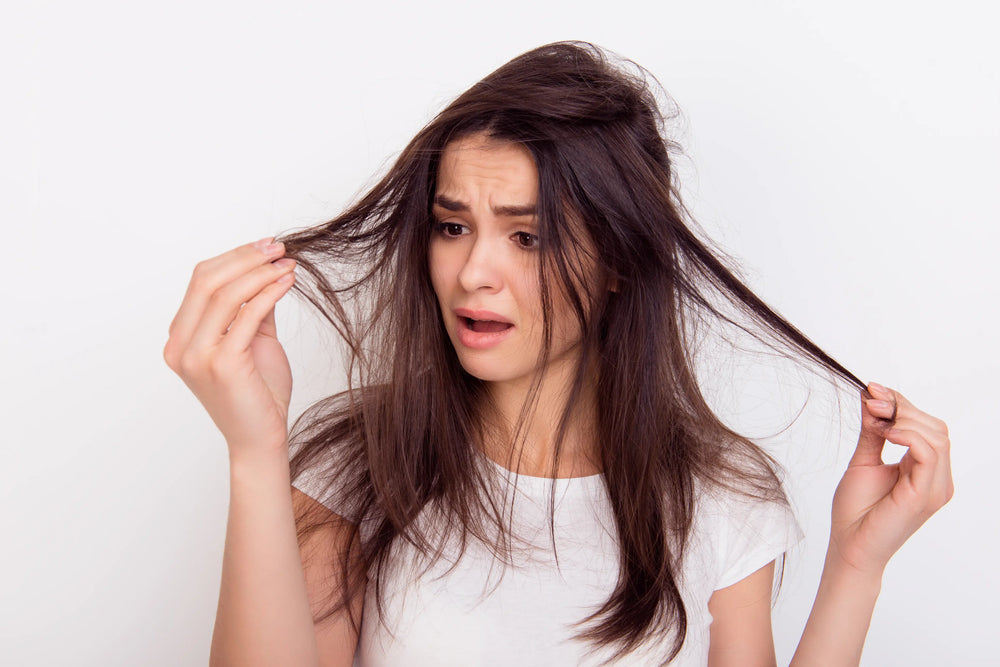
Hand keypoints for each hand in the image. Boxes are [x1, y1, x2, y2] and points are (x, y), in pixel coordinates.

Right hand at [163, 237, 297, 459]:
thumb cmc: (258, 395)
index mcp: (179, 340)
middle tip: (278, 247)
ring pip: (225, 294)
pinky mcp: (222, 364)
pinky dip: (269, 293)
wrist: (261, 439)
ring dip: (260, 272)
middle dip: (246, 257)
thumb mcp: (253, 342)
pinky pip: (247, 315)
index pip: (200, 282)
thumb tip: (266, 272)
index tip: (266, 247)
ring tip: (287, 263)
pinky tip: (287, 283)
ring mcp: (197, 356)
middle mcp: (180, 347)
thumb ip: (252, 309)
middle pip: (207, 281)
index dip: (234, 258)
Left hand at [828, 383, 952, 576]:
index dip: (901, 403)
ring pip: (937, 436)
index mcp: (924, 470)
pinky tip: (886, 434)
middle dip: (902, 407)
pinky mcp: (926, 494)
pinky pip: (929, 453)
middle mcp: (937, 478)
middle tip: (871, 401)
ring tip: (877, 421)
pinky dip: (908, 436)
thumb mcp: (864, 460)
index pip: (926, 425)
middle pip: (935, 426)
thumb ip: (872, 431)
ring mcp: (935, 487)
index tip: (871, 390)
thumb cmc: (855, 511)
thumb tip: (872, 397)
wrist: (849, 545)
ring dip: (904, 419)